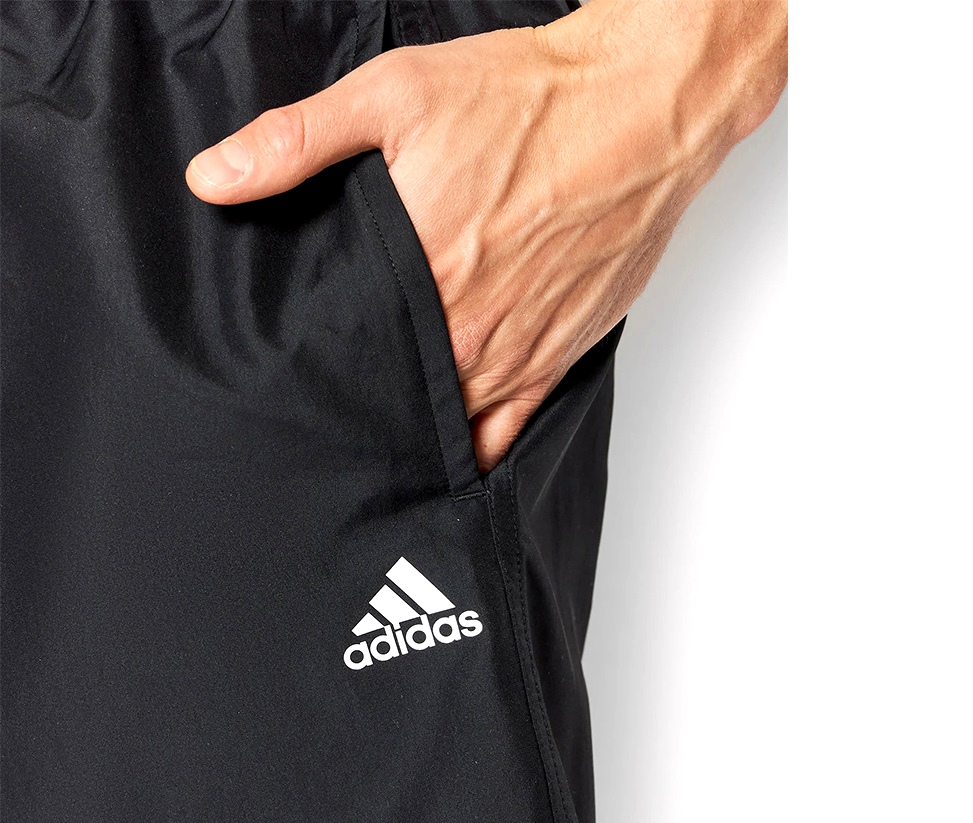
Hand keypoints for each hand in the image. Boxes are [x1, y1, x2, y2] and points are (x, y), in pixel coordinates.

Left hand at [186, 0, 786, 471]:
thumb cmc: (531, 101)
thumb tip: (212, 179)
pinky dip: (479, 451)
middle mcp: (470, 332)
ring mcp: (519, 352)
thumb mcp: (396, 94)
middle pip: (398, 403)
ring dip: (416, 435)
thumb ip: (297, 142)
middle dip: (363, 412)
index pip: (350, 364)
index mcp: (423, 277)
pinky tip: (452, 459)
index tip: (293, 390)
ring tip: (379, 449)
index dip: (318, 381)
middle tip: (328, 425)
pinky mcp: (560, 356)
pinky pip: (510, 432)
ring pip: (451, 426)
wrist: (642, 111)